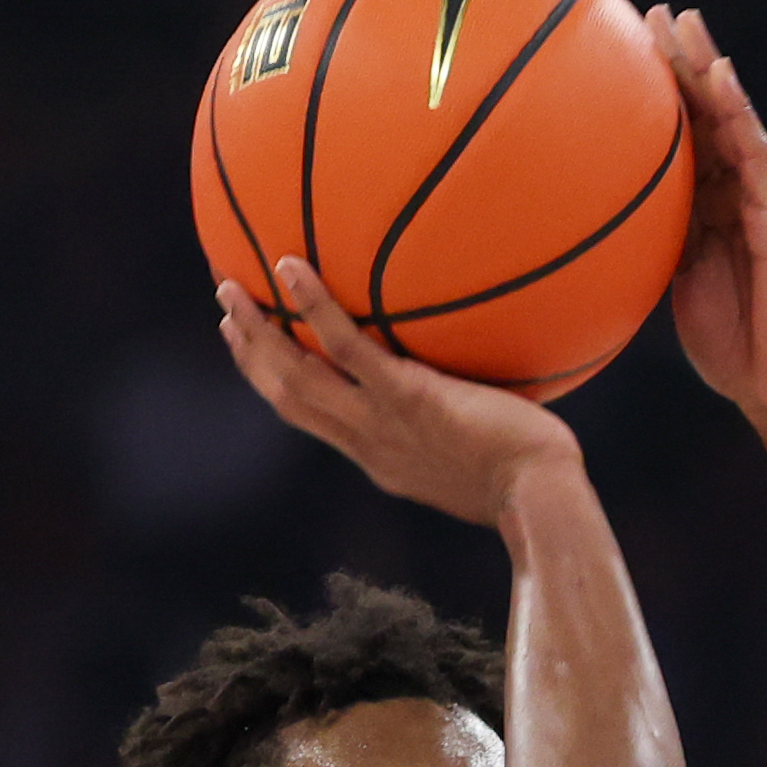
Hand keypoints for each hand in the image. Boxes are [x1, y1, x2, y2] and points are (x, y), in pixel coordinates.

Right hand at [216, 259, 579, 527]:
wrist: (540, 499)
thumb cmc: (533, 481)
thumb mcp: (482, 462)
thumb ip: (462, 431)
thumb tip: (477, 402)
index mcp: (380, 459)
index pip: (315, 420)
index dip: (278, 385)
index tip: (256, 354)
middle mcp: (368, 443)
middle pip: (287, 396)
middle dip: (250, 356)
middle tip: (226, 315)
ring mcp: (381, 422)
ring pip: (296, 374)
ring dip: (258, 331)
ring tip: (230, 286)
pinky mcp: (406, 397)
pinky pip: (347, 346)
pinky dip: (313, 306)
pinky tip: (289, 266)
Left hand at [652, 6, 766, 438]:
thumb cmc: (732, 349)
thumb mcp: (676, 283)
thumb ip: (653, 243)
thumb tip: (596, 223)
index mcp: (720, 207)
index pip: (692, 137)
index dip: (665, 91)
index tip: (629, 46)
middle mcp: (748, 193)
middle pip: (714, 114)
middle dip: (686, 60)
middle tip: (656, 11)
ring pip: (736, 121)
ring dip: (710, 68)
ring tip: (686, 23)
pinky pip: (756, 157)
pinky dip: (738, 113)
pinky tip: (720, 76)